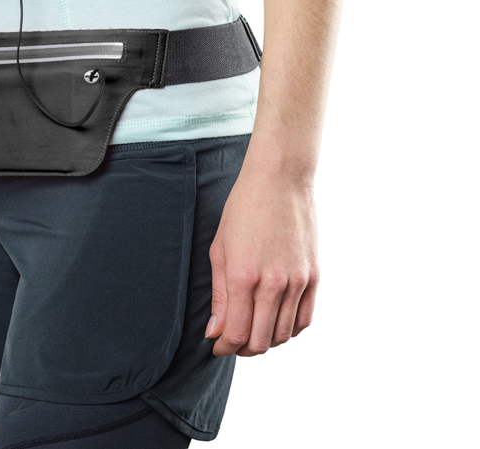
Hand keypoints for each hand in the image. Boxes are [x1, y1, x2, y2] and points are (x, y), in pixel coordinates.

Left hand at [205, 163, 319, 356]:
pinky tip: (276, 323)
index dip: (224, 347)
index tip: (217, 346)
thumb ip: (219, 295)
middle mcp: (273, 284)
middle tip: (233, 342)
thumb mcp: (219, 250)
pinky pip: (305, 319)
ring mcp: (297, 281)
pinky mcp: (314, 276)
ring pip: (284, 335)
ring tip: (253, 332)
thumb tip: (214, 332)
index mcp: (243, 277)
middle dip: (243, 349)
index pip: (235, 333)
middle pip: (261, 341)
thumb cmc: (242, 210)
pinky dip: (290, 330)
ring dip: (267, 341)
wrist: (280, 180)